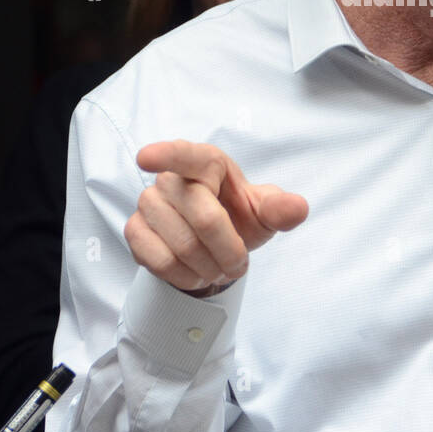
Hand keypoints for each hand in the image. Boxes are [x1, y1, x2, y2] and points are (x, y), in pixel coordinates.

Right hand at [124, 140, 308, 295]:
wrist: (214, 245)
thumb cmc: (238, 217)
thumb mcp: (264, 213)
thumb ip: (280, 209)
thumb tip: (298, 208)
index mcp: (206, 162)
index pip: (184, 154)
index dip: (165, 155)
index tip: (146, 158)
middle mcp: (171, 179)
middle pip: (203, 219)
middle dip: (229, 251)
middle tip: (237, 265)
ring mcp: (148, 203)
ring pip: (181, 246)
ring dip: (208, 268)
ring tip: (217, 269)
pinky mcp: (134, 230)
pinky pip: (158, 261)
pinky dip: (184, 277)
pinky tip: (195, 274)